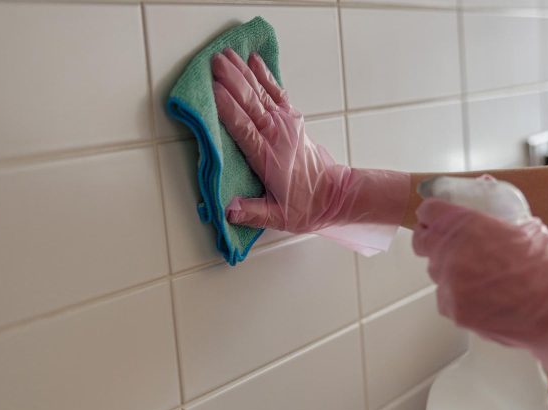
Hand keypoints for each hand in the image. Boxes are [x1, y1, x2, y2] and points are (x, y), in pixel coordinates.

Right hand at [211, 49, 408, 251]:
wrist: (334, 195)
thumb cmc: (305, 206)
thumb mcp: (279, 217)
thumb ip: (253, 213)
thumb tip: (229, 210)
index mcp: (268, 157)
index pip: (244, 128)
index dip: (228, 109)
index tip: (213, 91)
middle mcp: (277, 135)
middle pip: (251, 103)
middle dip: (232, 81)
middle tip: (213, 62)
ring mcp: (286, 124)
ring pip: (261, 93)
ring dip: (243, 72)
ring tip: (225, 55)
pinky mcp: (292, 119)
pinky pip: (276, 92)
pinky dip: (264, 75)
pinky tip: (253, 60)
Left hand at [412, 198, 547, 409]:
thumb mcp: (525, 225)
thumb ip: (494, 210)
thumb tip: (482, 190)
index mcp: (467, 224)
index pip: (429, 212)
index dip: (433, 215)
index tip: (436, 218)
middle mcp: (453, 253)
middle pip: (424, 243)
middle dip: (436, 242)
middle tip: (454, 247)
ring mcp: (451, 284)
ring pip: (436, 272)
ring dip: (450, 271)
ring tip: (482, 277)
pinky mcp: (455, 310)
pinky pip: (445, 298)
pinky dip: (459, 297)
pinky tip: (486, 297)